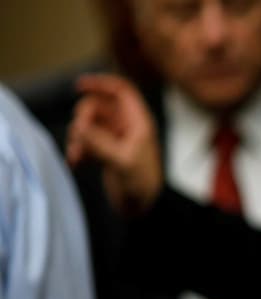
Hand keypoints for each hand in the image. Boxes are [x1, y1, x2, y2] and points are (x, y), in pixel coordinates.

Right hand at [66, 73, 162, 215]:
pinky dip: (78, 149)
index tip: (79, 85)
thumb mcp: (122, 163)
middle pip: (97, 107)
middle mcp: (127, 127)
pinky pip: (85, 141)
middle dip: (83, 120)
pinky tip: (75, 163)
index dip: (101, 83)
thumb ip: (100, 144)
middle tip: (79, 138)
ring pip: (88, 125)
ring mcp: (115, 139)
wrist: (142, 208)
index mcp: (138, 123)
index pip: (121, 91)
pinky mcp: (105, 152)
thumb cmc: (141, 185)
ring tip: (77, 156)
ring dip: (78, 138)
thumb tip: (78, 127)